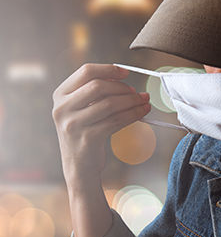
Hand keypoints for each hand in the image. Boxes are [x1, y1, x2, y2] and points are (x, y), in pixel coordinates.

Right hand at [52, 63, 150, 178]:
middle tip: (137, 93)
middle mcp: (63, 108)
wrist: (80, 167)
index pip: (86, 71)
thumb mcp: (80, 110)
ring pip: (110, 104)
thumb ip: (93, 93)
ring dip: (132, 101)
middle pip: (99, 86)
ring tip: (144, 101)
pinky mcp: (88, 138)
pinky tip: (142, 113)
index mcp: (60, 95)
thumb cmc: (84, 134)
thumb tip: (123, 79)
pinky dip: (133, 115)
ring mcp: (73, 124)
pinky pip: (116, 121)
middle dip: (123, 88)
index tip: (126, 73)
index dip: (109, 69)